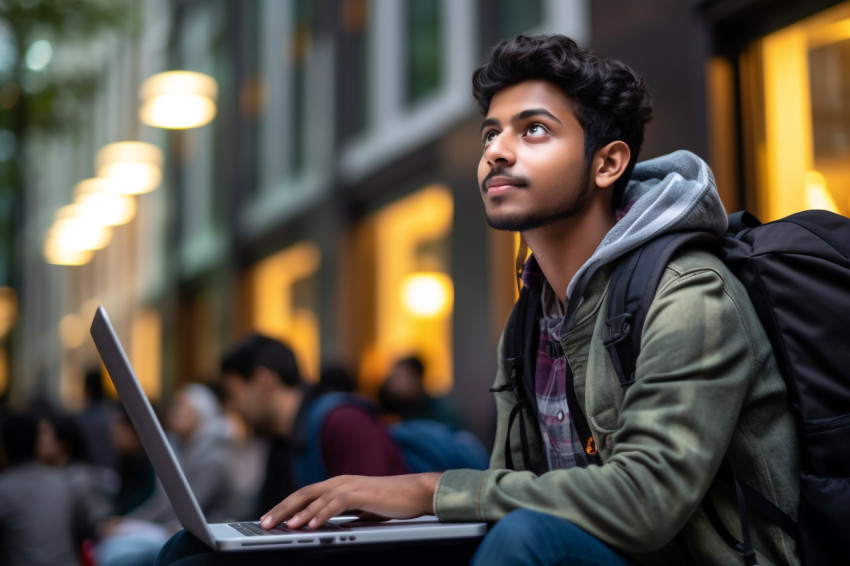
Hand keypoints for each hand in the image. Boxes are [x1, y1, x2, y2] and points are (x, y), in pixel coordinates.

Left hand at [260, 473, 441, 529]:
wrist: (416, 492)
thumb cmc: (392, 502)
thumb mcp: (360, 509)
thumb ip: (342, 513)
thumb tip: (324, 526)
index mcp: (338, 484)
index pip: (304, 494)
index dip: (285, 506)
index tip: (269, 519)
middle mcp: (340, 481)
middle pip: (303, 494)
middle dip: (282, 509)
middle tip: (263, 523)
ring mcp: (350, 485)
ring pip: (316, 498)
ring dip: (298, 514)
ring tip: (283, 527)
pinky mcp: (361, 493)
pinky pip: (336, 504)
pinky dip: (321, 514)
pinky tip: (311, 526)